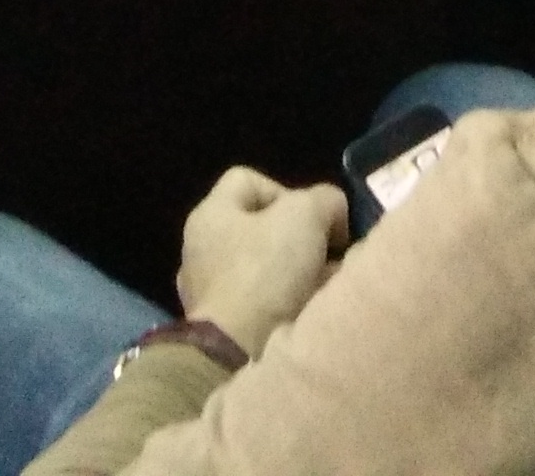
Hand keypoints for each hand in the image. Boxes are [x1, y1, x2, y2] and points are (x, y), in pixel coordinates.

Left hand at [174, 166, 347, 359]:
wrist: (237, 354)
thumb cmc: (264, 273)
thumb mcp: (305, 217)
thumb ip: (324, 201)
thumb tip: (332, 213)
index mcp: (210, 214)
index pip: (249, 180)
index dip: (288, 191)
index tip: (315, 221)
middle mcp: (202, 250)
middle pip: (262, 230)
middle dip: (302, 240)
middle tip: (330, 257)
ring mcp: (209, 292)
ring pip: (267, 270)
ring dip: (300, 275)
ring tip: (327, 288)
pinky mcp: (222, 329)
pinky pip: (263, 306)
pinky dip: (288, 306)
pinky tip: (310, 314)